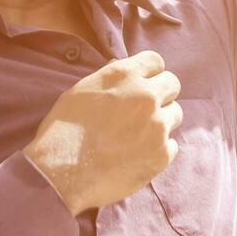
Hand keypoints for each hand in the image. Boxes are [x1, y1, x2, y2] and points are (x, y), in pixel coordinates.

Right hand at [24, 50, 182, 215]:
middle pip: (172, 84)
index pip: (156, 61)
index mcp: (124, 75)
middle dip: (161, 94)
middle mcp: (145, 95)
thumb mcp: (81, 91)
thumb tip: (128, 75)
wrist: (61, 174)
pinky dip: (158, 150)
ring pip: (175, 114)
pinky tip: (137, 156)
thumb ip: (111, 80)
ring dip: (161, 121)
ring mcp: (157, 125)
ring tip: (138, 136)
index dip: (150, 73)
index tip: (143, 85)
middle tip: (143, 111)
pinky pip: (172, 144)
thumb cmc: (64, 132)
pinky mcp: (162, 154)